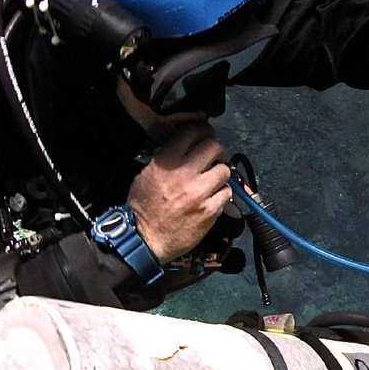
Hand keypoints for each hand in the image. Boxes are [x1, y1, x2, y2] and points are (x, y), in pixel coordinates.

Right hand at [127, 122, 231, 263]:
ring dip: (220, 172)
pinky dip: (222, 193)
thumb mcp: (146, 173)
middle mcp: (185, 173)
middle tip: (214, 156)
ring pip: (224, 170)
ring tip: (213, 179)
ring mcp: (200, 192)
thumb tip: (185, 146)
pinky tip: (213, 196)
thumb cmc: (142, 207)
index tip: (204, 135)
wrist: (145, 239)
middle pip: (214, 146)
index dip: (201, 130)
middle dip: (216, 149)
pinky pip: (226, 193)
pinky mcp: (210, 210)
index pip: (192, 132)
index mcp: (167, 161)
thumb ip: (166, 157)